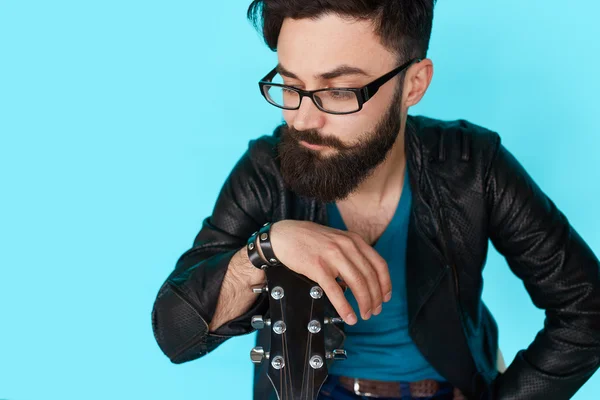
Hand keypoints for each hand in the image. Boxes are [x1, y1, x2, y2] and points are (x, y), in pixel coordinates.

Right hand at [269, 220, 391, 324]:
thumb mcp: (336, 239)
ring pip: (357, 284)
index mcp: (354, 240)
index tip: (386, 297)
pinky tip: (349, 316)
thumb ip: (350, 254)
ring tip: (364, 315)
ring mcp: (332, 256)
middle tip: (375, 311)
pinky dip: (345, 307)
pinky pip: (336, 291)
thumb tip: (359, 280)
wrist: (284, 236)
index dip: (385, 284)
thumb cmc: (308, 239)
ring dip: (364, 303)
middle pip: (369, 277)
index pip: (379, 264)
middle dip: (375, 298)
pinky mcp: (318, 267)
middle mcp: (346, 246)